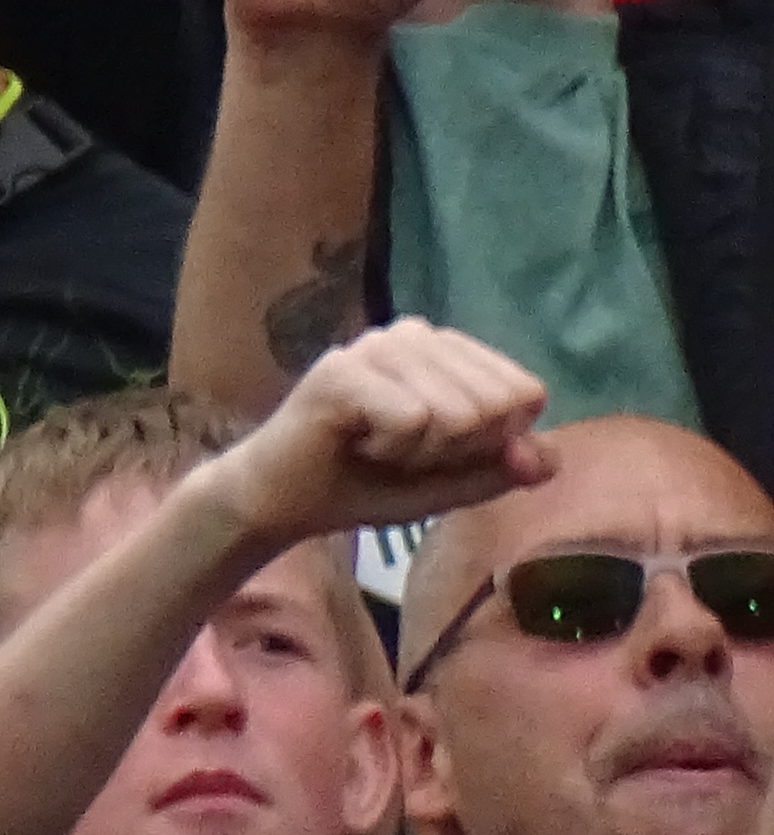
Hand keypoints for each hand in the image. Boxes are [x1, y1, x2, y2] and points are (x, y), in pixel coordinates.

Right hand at [203, 317, 554, 551]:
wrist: (286, 501)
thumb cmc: (370, 483)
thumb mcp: (455, 482)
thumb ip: (505, 467)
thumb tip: (547, 460)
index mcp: (448, 349)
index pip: (525, 393)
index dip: (492, 442)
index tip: (436, 450)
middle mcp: (414, 333)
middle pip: (495, 405)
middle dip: (455, 451)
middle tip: (401, 453)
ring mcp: (376, 346)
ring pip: (457, 414)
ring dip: (420, 455)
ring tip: (376, 448)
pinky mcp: (342, 369)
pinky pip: (412, 420)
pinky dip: (391, 451)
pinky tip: (355, 443)